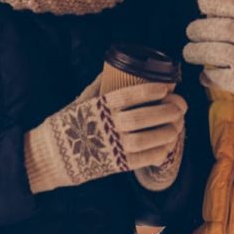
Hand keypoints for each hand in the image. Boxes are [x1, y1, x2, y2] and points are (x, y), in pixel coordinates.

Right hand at [24, 82, 186, 193]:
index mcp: (99, 107)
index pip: (129, 95)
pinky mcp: (117, 165)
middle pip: (144, 117)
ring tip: (178, 124)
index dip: (151, 90)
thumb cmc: (67, 124)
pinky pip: (144, 159)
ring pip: (147, 139)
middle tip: (181, 105)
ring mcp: (112, 147)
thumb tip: (110, 68)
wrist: (52, 156)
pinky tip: (169, 144)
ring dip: (168, 131)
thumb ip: (97, 86)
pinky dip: (160, 151)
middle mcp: (107, 126)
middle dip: (167, 110)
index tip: (167, 86)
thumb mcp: (80, 101)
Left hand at [183, 0, 233, 135]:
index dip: (215, 0)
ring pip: (214, 51)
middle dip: (199, 27)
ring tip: (189, 51)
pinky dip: (208, 75)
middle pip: (220, 27)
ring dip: (196, 51)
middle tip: (190, 30)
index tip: (202, 0)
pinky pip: (220, 77)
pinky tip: (204, 75)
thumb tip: (227, 17)